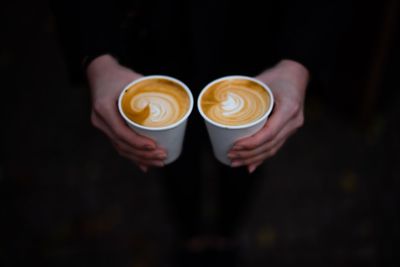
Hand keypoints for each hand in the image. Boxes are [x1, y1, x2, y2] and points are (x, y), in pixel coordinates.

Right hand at [87, 54, 166, 171]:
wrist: (101, 73)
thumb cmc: (119, 75)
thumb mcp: (134, 80)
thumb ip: (150, 92)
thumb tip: (174, 104)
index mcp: (104, 108)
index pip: (120, 132)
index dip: (137, 142)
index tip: (154, 146)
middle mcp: (100, 120)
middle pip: (122, 145)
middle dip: (143, 154)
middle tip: (163, 156)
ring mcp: (102, 127)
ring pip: (121, 148)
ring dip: (140, 158)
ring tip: (159, 162)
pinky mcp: (108, 130)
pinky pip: (120, 146)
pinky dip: (133, 156)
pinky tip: (145, 166)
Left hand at [228, 59, 308, 172]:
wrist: (297, 74)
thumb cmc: (277, 75)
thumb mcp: (260, 81)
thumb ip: (244, 94)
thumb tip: (220, 104)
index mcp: (289, 108)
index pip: (268, 133)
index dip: (250, 143)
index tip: (234, 146)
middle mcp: (293, 121)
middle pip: (269, 145)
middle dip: (248, 154)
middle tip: (230, 155)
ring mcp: (293, 127)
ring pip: (272, 149)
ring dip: (253, 158)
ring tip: (235, 162)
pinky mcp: (288, 130)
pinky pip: (275, 146)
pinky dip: (262, 157)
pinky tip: (250, 166)